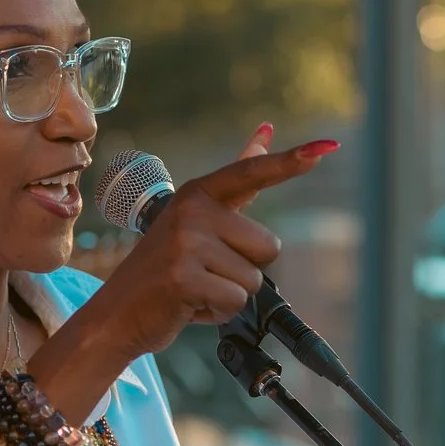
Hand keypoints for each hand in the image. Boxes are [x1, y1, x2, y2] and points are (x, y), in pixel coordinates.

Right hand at [80, 124, 337, 362]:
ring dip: (230, 295)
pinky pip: (235, 302)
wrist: (116, 314)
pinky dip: (218, 313)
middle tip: (204, 273)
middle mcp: (192, 211)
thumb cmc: (164, 268)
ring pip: (253, 279)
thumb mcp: (195, 220)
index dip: (290, 161)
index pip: (252, 173)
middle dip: (244, 270)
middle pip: (269, 247)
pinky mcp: (184, 278)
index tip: (328, 147)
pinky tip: (190, 305)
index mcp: (197, 194)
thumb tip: (264, 131)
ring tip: (195, 289)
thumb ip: (235, 182)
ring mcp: (185, 243)